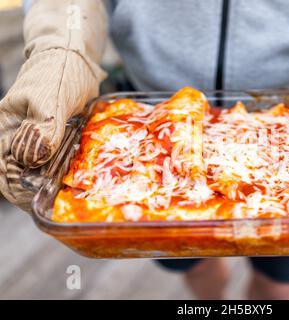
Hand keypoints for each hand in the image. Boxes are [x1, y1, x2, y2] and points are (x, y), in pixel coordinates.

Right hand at [0, 0, 106, 210]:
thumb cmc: (58, 73)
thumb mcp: (50, 98)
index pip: (4, 166)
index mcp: (6, 127)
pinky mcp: (56, 138)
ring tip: (68, 189)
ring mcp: (38, 138)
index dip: (16, 187)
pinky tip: (77, 174)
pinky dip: (64, 169)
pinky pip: (56, 159)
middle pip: (21, 173)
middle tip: (58, 197)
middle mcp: (19, 136)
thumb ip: (44, 127)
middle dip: (35, 189)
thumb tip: (34, 159)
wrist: (74, 59)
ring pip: (40, 169)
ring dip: (51, 180)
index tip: (36, 199)